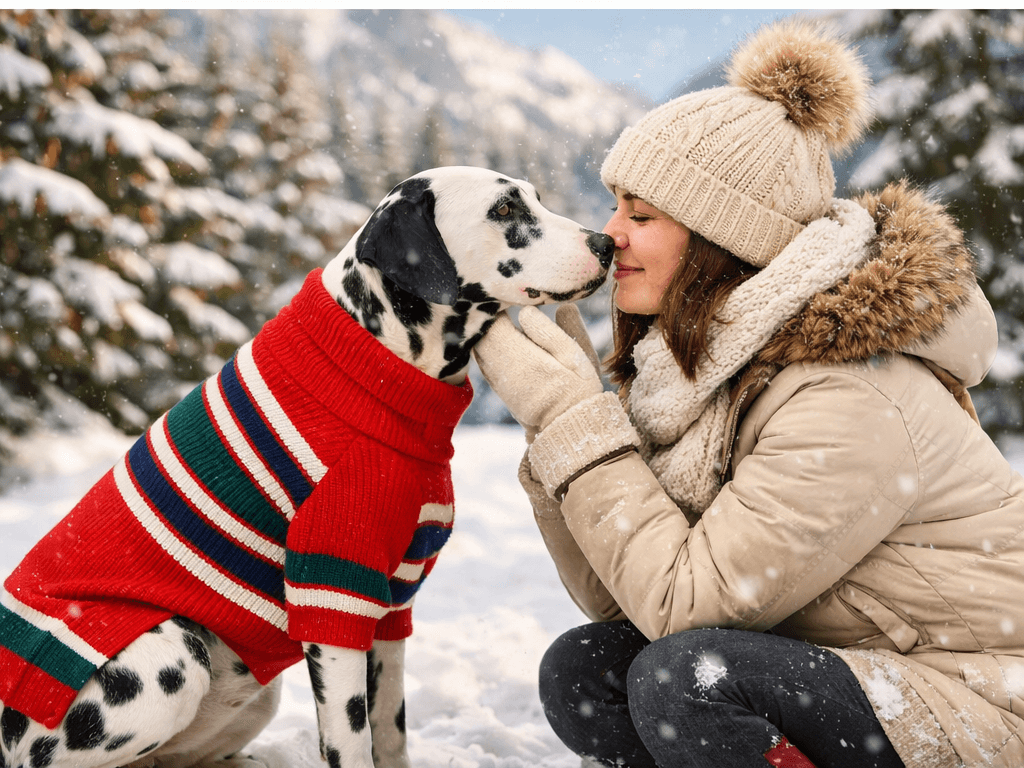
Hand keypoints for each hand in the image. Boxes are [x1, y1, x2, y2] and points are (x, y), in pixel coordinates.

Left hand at [474, 305, 603, 431]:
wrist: (567, 429)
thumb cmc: (578, 390)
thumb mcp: (574, 359)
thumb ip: (551, 332)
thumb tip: (527, 310)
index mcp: (521, 357)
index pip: (494, 321)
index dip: (498, 301)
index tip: (508, 287)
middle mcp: (501, 368)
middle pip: (481, 332)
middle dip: (487, 312)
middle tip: (500, 294)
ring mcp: (496, 378)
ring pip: (478, 344)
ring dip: (486, 328)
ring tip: (500, 309)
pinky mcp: (497, 385)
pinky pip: (483, 357)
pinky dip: (486, 341)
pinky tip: (500, 332)